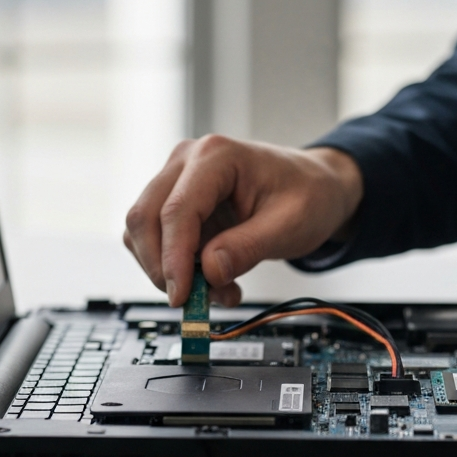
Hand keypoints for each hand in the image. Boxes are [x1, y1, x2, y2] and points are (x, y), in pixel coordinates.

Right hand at [123, 136, 362, 306]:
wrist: (314, 186)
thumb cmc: (307, 194)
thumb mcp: (290, 225)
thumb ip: (247, 248)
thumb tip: (210, 272)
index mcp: (216, 156)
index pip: (177, 210)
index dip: (174, 258)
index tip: (181, 296)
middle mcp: (187, 161)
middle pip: (145, 217)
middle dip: (162, 267)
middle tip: (193, 301)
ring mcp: (177, 179)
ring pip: (142, 231)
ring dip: (169, 270)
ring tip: (218, 289)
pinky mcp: (176, 201)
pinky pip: (157, 239)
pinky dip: (175, 267)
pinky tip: (212, 279)